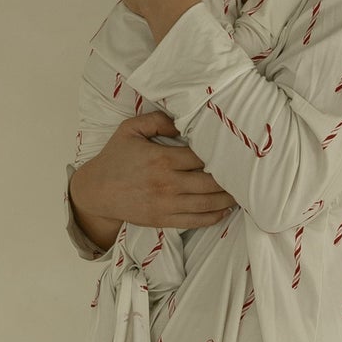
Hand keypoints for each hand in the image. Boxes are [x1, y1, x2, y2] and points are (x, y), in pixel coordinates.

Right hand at [70, 112, 237, 243]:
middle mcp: (167, 183)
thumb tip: (183, 121)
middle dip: (230, 178)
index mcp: (161, 159)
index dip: (219, 155)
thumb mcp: (130, 129)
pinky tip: (224, 210)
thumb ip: (157, 120)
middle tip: (246, 173)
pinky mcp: (163, 220)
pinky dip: (214, 217)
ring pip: (207, 203)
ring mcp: (166, 204)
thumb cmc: (114, 158)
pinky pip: (195, 221)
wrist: (96, 192)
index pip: (201, 157)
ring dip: (228, 198)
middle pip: (210, 182)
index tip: (232, 151)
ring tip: (243, 192)